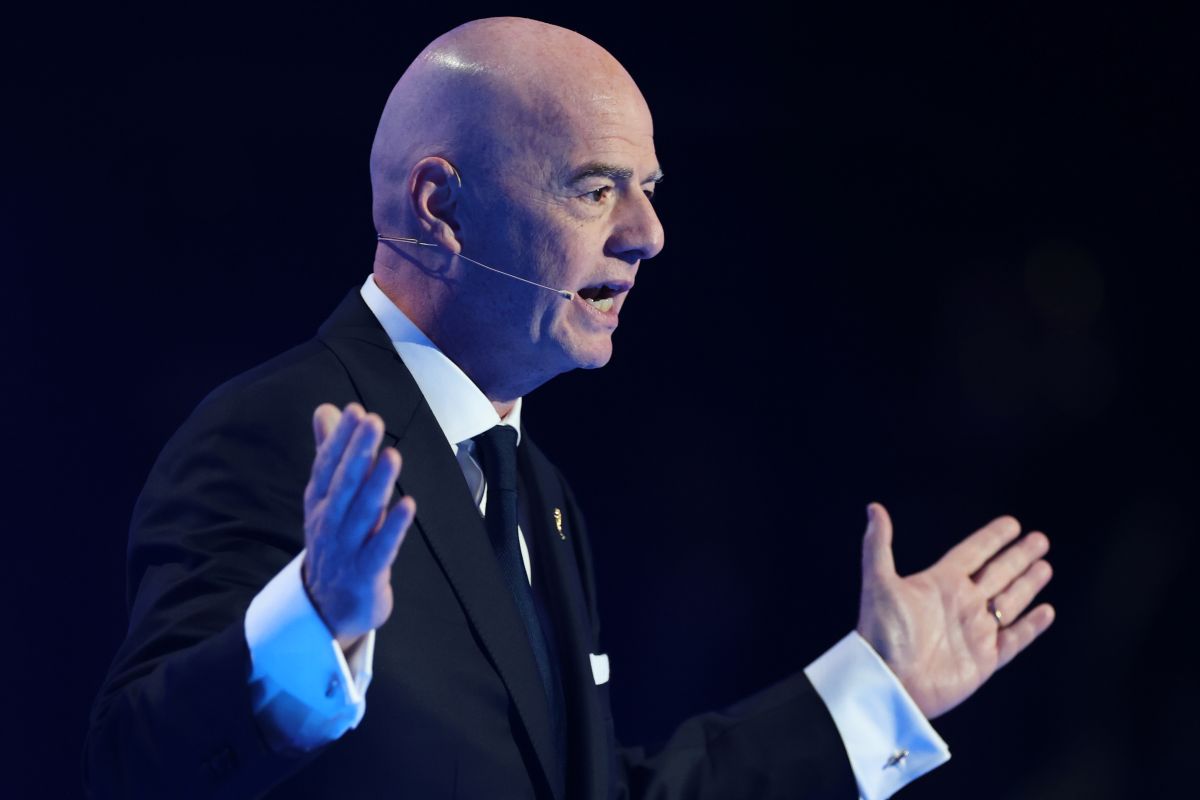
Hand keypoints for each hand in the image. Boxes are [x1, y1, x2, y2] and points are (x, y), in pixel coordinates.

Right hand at [302, 402, 415, 650]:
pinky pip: (381, 547)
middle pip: (344, 484)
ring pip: (362, 512)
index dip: (340, 439)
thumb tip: (326, 410)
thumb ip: (329, 452)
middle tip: (372, 422)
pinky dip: (394, 526)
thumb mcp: (326, 497)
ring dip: (377, 484)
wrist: (326, 608)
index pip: (327, 466)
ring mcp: (347, 548)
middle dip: (357, 452)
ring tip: (392, 456)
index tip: (354, 411)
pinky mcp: (367, 572)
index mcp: (320, 502)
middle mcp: (330, 522)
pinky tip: (408, 504)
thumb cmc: (333, 541)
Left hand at [855, 502, 1054, 718]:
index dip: (992, 539)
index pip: (972, 553)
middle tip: (1040, 539)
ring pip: (1010, 602)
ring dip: (1028, 584)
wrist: (888, 681)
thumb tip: (873, 507)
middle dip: (1018, 557)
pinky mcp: (984, 659)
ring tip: (1045, 566)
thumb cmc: (881, 632)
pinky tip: (1046, 610)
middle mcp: (961, 604)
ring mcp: (974, 631)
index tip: (1012, 523)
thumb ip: (878, 545)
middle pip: (997, 573)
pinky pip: (1014, 639)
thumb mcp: (878, 582)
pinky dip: (1031, 626)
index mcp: (940, 583)